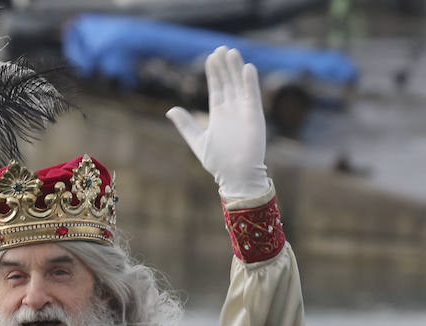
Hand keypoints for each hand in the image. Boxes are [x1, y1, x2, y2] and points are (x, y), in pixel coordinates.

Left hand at [166, 47, 270, 201]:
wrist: (237, 176)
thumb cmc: (217, 163)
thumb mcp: (198, 141)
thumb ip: (186, 125)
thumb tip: (170, 109)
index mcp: (218, 114)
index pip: (216, 88)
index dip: (214, 73)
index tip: (210, 57)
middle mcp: (231, 110)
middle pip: (228, 82)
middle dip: (224, 67)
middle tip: (221, 49)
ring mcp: (243, 112)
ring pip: (240, 85)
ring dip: (236, 69)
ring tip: (231, 52)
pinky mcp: (254, 116)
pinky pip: (252, 95)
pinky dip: (250, 82)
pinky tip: (247, 68)